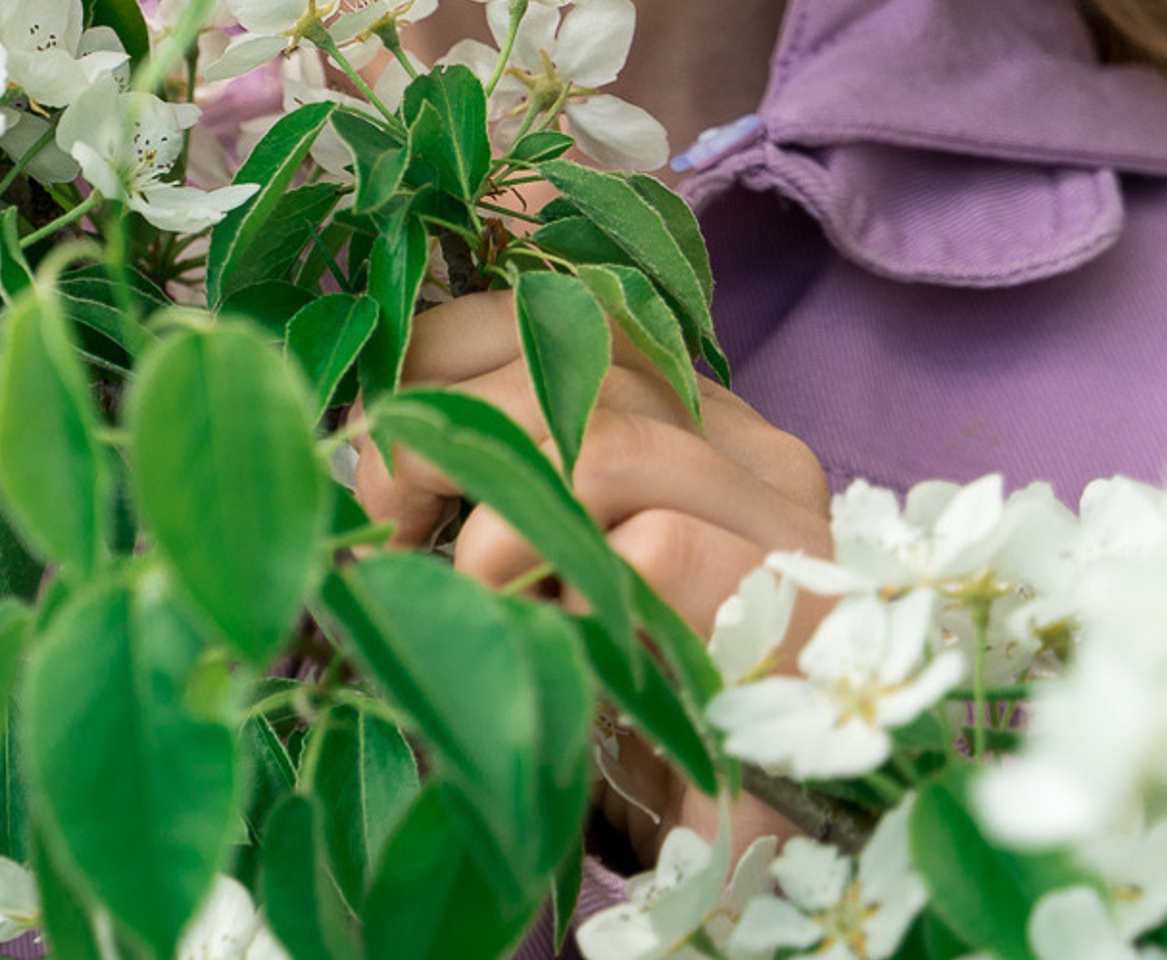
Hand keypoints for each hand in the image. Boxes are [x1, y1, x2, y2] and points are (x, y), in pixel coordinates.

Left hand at [353, 291, 835, 861]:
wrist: (753, 854)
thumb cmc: (632, 703)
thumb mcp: (552, 563)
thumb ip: (504, 477)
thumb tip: (368, 423)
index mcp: (692, 411)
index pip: (554, 311)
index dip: (438, 355)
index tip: (371, 440)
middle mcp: (750, 446)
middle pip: (569, 360)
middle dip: (445, 434)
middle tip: (385, 529)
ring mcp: (786, 523)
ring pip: (602, 442)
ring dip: (494, 527)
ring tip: (467, 602)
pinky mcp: (797, 605)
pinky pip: (653, 546)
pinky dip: (570, 596)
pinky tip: (556, 653)